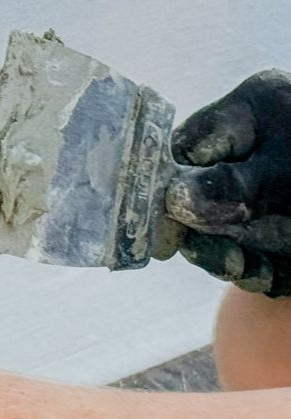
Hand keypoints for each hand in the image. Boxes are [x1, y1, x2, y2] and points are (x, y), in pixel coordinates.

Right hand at [165, 70, 290, 296]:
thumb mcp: (279, 177)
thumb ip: (226, 188)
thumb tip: (172, 201)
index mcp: (251, 111)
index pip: (185, 148)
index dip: (172, 187)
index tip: (175, 219)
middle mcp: (251, 148)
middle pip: (193, 198)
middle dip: (204, 235)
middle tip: (226, 257)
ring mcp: (261, 192)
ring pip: (216, 233)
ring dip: (227, 260)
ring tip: (252, 269)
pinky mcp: (274, 231)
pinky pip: (246, 254)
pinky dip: (255, 273)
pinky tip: (274, 275)